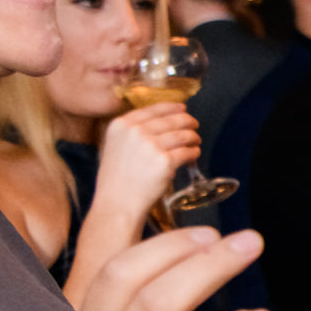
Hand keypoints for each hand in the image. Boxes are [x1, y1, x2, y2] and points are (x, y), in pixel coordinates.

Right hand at [88, 104, 201, 224]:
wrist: (117, 203)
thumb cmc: (117, 179)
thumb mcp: (115, 146)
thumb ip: (132, 132)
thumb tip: (161, 120)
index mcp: (121, 125)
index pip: (154, 109)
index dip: (172, 108)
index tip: (183, 108)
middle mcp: (136, 131)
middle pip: (172, 120)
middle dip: (188, 122)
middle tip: (194, 126)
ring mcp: (151, 145)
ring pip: (183, 135)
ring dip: (193, 137)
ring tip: (195, 142)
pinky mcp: (165, 161)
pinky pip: (187, 152)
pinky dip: (194, 153)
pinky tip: (194, 155)